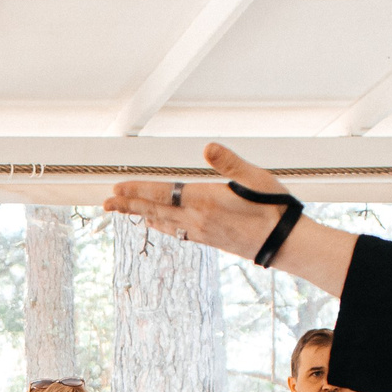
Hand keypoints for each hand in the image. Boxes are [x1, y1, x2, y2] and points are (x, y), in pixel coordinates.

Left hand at [104, 143, 300, 260]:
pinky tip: (155, 223)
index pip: (162, 193)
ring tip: (123, 211)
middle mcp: (197, 219)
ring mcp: (202, 232)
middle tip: (106, 203)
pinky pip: (176, 232)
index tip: (116, 189)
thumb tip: (208, 147)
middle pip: (155, 210)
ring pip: (163, 222)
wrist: (285, 244)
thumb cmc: (274, 208)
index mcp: (205, 201)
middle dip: (128, 205)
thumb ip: (229, 162)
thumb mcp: (254, 178)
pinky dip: (160, 225)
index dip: (137, 191)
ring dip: (141, 215)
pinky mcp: (209, 240)